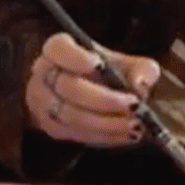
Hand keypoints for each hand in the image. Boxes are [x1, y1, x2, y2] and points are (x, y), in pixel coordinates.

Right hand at [26, 32, 158, 146]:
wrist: (98, 98)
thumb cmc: (111, 75)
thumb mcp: (130, 65)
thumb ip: (142, 70)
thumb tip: (139, 84)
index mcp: (58, 50)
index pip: (58, 49)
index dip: (76, 58)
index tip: (99, 65)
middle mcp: (44, 73)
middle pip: (68, 87)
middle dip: (104, 99)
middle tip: (134, 106)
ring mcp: (42, 102)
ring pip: (70, 115)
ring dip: (105, 122)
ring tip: (134, 125)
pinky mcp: (50, 127)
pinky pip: (74, 133)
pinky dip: (103, 135)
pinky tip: (125, 134)